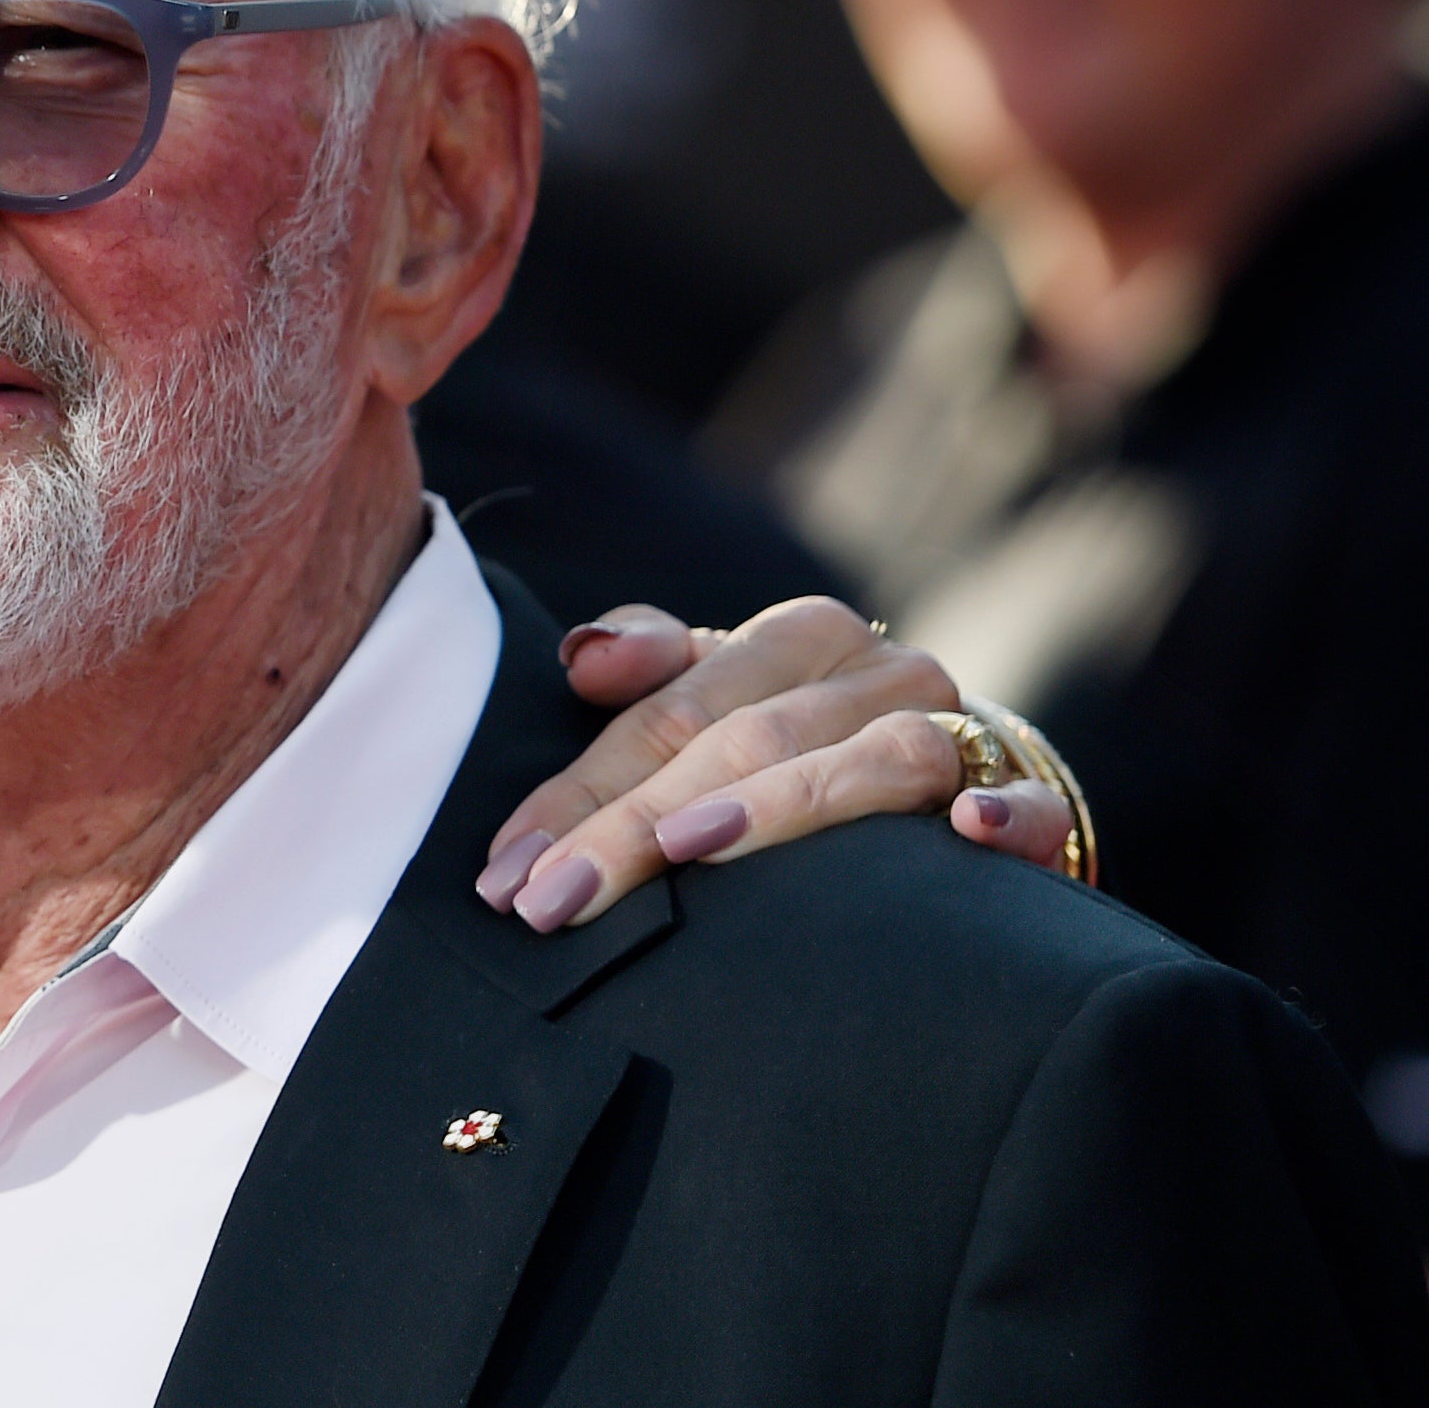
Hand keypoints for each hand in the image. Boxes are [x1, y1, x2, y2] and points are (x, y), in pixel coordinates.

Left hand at [475, 598, 1080, 931]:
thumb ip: (654, 668)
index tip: (506, 870)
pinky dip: (1007, 816)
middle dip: (635, 824)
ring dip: (782, 804)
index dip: (578, 792)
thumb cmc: (816, 745)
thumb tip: (580, 657)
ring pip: (869, 760)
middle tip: (552, 903)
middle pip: (743, 739)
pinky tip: (968, 837)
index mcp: (796, 638)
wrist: (983, 785)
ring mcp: (962, 732)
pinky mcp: (1034, 802)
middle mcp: (878, 671)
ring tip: (690, 851)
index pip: (667, 711)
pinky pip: (1031, 804)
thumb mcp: (728, 697)